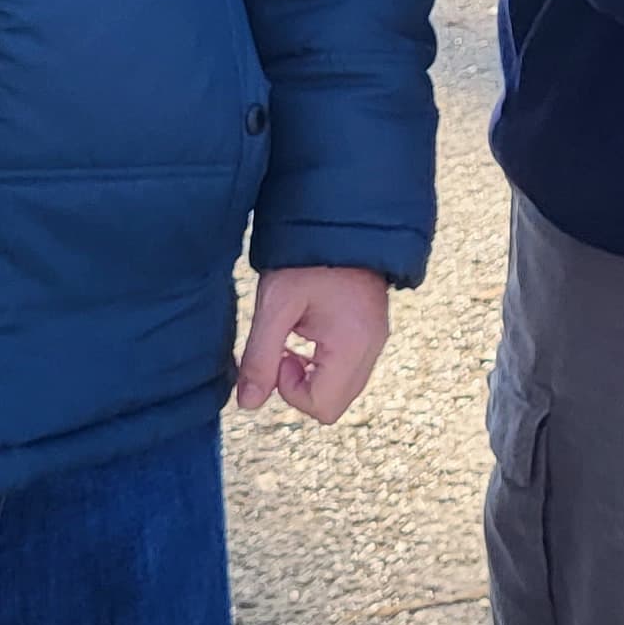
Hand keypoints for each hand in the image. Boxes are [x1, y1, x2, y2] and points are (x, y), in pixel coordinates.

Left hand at [233, 265, 391, 422]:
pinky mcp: (372, 330)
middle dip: (302, 386)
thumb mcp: (275, 305)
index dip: (291, 390)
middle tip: (286, 346)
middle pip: (335, 403)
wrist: (341, 217)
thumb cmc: (307, 258)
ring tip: (296, 335)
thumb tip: (247, 404)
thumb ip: (260, 357)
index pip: (323, 407)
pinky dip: (325, 361)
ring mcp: (376, 339)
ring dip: (313, 373)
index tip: (280, 351)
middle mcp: (372, 348)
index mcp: (352, 345)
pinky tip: (310, 330)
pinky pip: (349, 367)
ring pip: (342, 387)